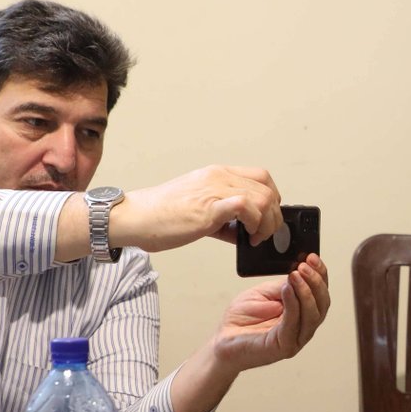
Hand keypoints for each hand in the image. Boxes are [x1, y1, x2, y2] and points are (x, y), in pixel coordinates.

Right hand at [113, 166, 282, 252]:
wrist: (136, 217)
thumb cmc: (162, 216)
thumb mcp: (200, 210)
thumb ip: (225, 218)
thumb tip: (245, 232)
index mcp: (216, 174)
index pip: (260, 176)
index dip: (272, 196)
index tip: (268, 216)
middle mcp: (218, 177)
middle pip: (267, 187)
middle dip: (274, 214)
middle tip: (265, 233)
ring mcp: (214, 189)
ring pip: (263, 197)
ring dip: (267, 222)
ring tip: (256, 238)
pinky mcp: (209, 207)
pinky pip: (246, 206)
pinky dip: (255, 223)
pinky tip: (247, 237)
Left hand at [209, 254, 329, 371]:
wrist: (221, 342)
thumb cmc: (240, 321)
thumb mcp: (262, 294)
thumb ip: (281, 286)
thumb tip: (298, 272)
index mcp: (301, 314)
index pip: (319, 294)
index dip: (320, 275)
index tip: (312, 257)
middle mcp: (302, 327)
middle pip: (322, 305)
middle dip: (316, 282)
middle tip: (305, 265)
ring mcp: (295, 339)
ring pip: (313, 315)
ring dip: (307, 291)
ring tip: (296, 274)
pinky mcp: (284, 346)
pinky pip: (293, 323)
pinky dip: (293, 304)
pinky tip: (287, 288)